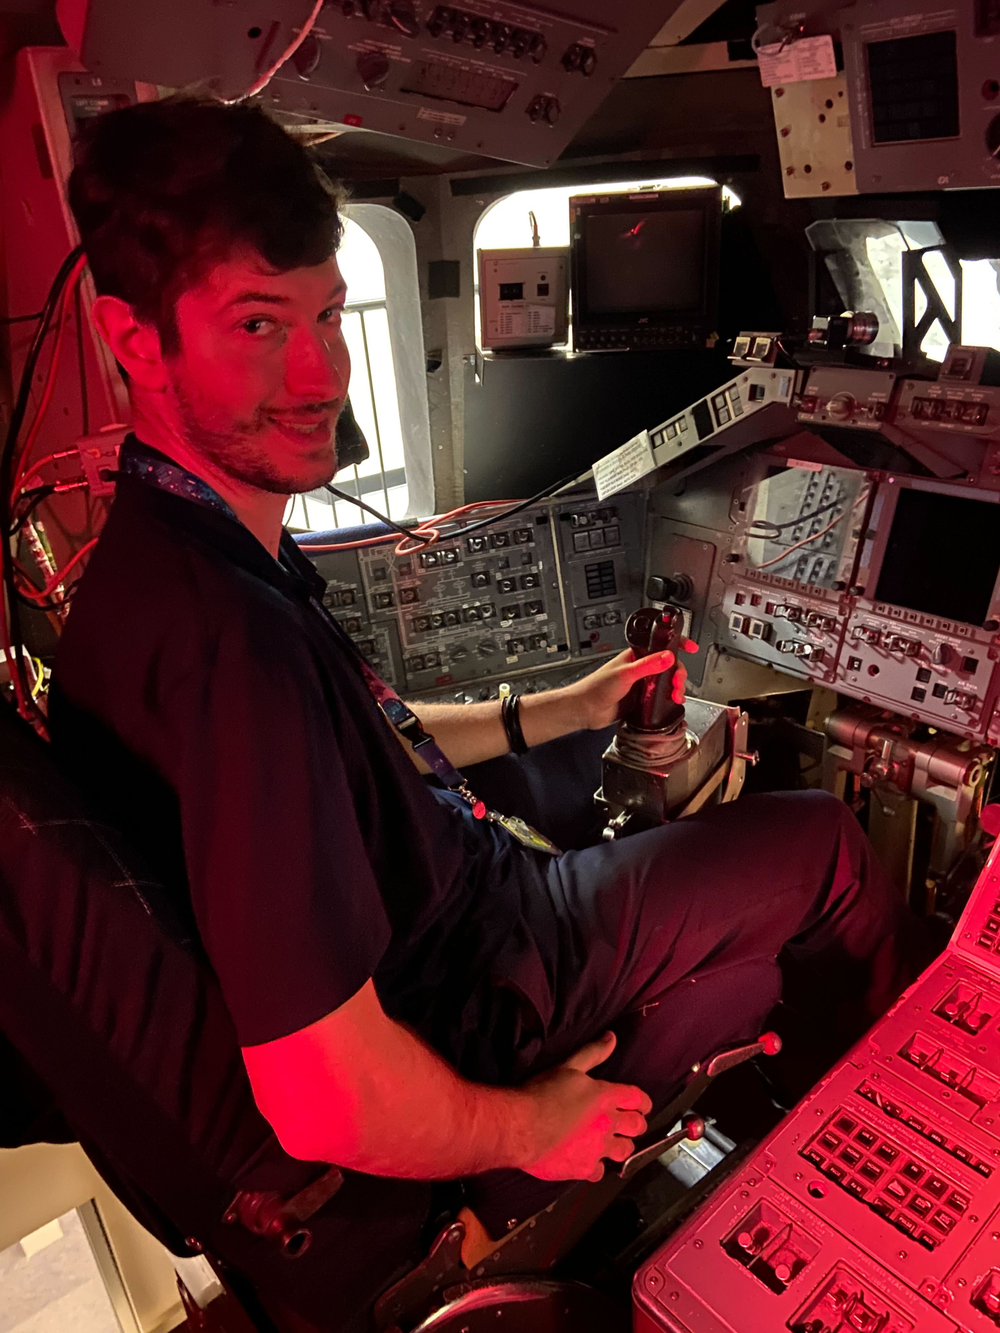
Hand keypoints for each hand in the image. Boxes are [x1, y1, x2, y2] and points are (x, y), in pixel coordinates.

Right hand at [518, 1032, 651, 1182]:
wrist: (522, 1127)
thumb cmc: (542, 1094)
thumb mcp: (568, 1066)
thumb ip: (593, 1053)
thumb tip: (611, 1038)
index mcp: (605, 1097)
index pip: (637, 1098)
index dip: (643, 1102)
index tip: (642, 1105)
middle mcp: (608, 1124)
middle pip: (637, 1126)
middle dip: (637, 1124)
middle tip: (629, 1123)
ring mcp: (598, 1149)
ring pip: (624, 1151)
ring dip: (621, 1146)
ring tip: (613, 1143)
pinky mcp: (585, 1168)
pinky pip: (600, 1172)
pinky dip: (596, 1166)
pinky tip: (588, 1161)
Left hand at [563, 639, 698, 730]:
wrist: (585, 710)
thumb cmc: (596, 687)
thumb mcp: (625, 673)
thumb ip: (648, 665)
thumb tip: (668, 657)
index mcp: (635, 656)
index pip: (660, 645)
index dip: (677, 644)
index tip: (690, 647)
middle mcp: (640, 669)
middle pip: (668, 666)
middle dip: (678, 673)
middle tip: (677, 683)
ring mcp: (641, 684)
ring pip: (665, 682)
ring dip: (675, 688)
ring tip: (675, 695)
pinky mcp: (641, 699)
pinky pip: (660, 697)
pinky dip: (668, 700)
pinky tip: (671, 703)